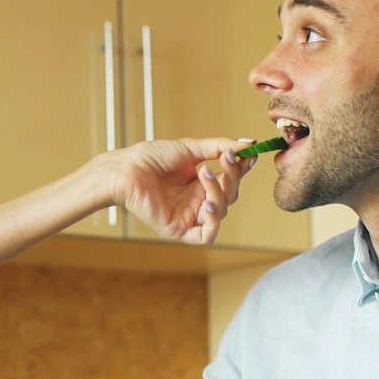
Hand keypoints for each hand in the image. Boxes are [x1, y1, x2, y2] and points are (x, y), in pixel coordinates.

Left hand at [98, 138, 254, 245]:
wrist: (126, 170)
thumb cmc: (151, 158)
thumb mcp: (190, 148)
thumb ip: (219, 147)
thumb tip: (249, 143)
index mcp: (201, 183)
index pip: (231, 179)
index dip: (242, 169)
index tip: (252, 155)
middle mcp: (197, 200)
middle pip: (230, 195)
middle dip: (232, 177)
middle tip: (226, 160)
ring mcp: (189, 216)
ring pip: (221, 212)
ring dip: (219, 192)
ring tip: (204, 174)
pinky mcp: (179, 230)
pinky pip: (207, 236)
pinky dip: (213, 222)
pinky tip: (207, 205)